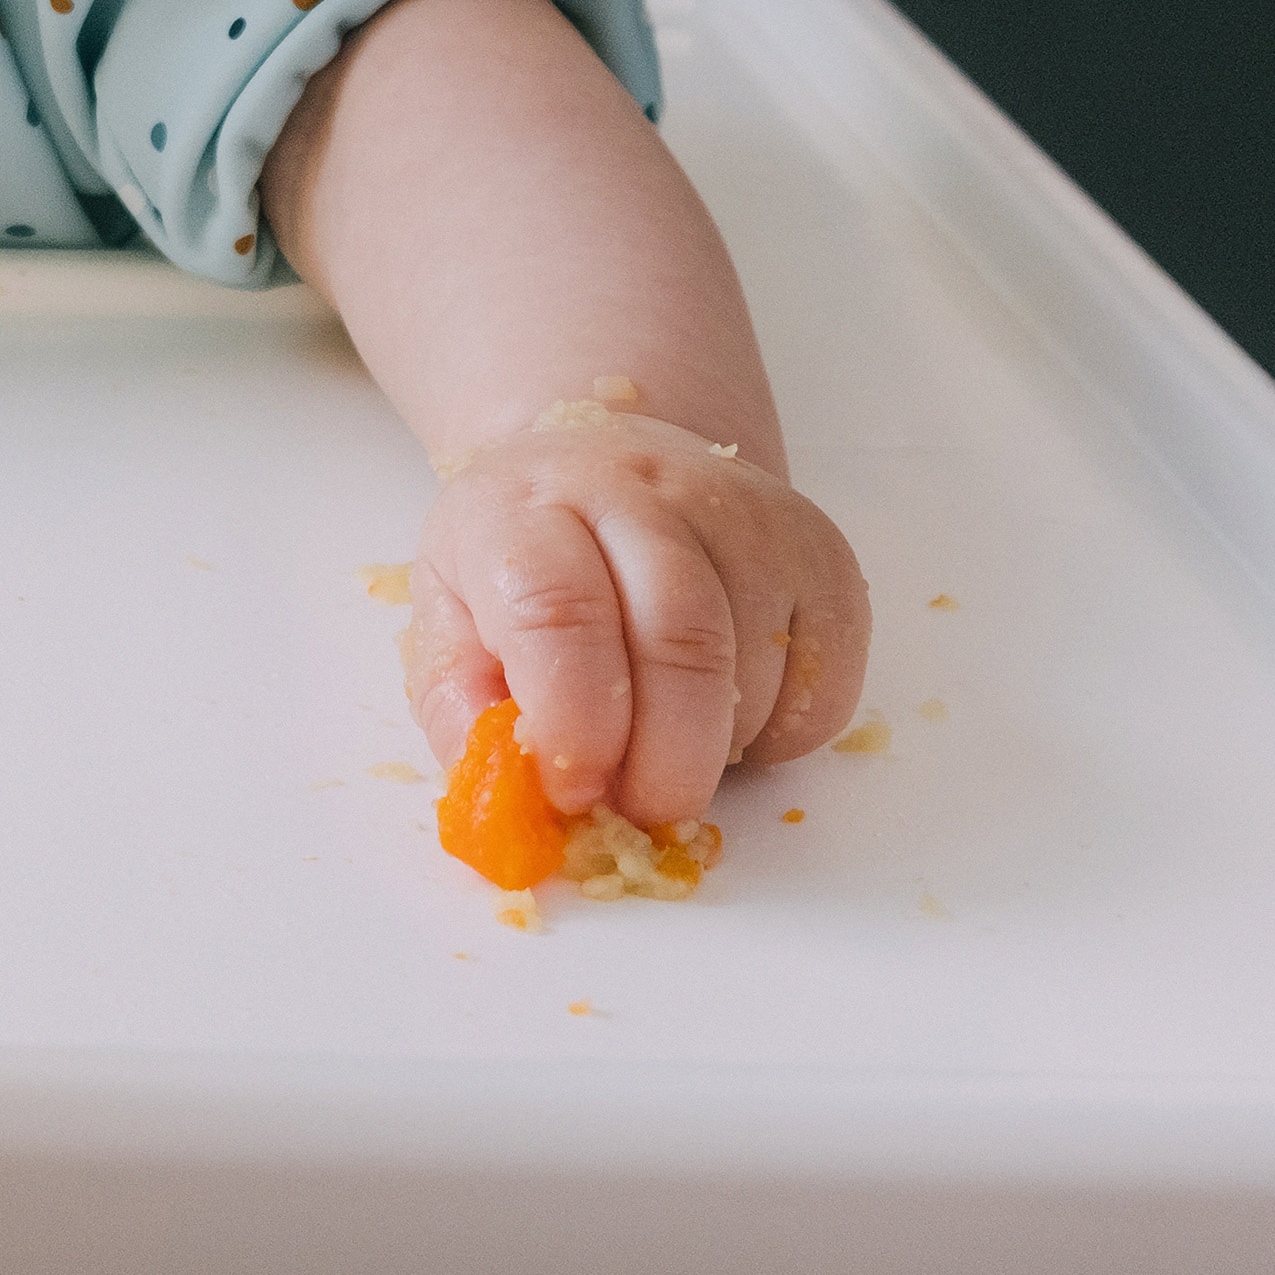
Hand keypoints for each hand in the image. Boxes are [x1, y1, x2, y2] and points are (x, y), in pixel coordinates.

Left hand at [402, 402, 870, 829]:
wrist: (607, 462)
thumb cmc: (522, 562)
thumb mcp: (449, 619)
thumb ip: (459, 708)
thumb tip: (505, 796)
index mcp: (524, 508)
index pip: (559, 611)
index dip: (572, 724)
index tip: (572, 792)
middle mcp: (642, 491)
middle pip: (680, 642)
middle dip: (663, 765)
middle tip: (639, 812)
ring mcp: (745, 515)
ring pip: (757, 669)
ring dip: (717, 748)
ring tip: (664, 738)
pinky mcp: (821, 552)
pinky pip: (825, 684)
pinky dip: (782, 735)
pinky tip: (728, 713)